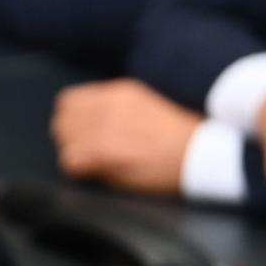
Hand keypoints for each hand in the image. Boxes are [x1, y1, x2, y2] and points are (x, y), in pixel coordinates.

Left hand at [52, 79, 202, 196]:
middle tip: (84, 151)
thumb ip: (118, 109)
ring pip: (63, 139)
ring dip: (73, 153)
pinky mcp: (103, 152)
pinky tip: (95, 173)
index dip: (71, 120)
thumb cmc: (185, 135)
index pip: (69, 100)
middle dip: (69, 136)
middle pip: (62, 119)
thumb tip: (93, 124)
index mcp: (119, 91)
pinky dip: (78, 170)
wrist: (203, 151)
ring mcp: (103, 127)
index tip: (80, 133)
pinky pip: (69, 161)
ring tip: (92, 164)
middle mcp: (106, 105)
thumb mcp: (149, 106)